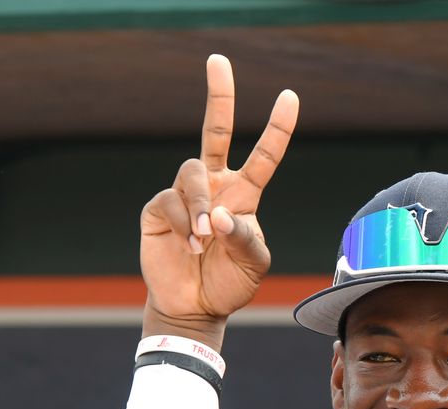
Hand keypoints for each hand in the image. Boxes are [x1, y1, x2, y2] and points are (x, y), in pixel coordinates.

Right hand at [139, 54, 298, 347]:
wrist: (197, 308)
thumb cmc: (230, 283)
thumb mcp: (253, 263)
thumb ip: (244, 236)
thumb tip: (217, 213)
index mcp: (244, 195)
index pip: (263, 155)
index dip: (277, 128)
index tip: (290, 96)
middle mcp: (215, 187)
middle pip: (214, 131)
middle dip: (219, 96)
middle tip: (219, 60)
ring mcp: (184, 196)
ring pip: (192, 172)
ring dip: (198, 203)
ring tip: (203, 238)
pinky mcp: (158, 209)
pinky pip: (169, 201)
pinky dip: (182, 224)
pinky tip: (190, 248)